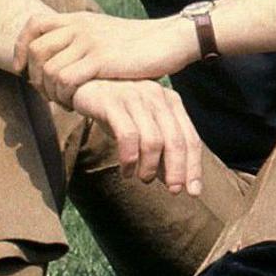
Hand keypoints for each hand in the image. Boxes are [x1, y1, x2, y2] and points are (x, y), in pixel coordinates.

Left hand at [15, 10, 198, 104]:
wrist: (170, 39)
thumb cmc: (141, 44)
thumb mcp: (106, 33)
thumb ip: (84, 39)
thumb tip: (64, 58)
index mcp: (79, 18)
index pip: (34, 24)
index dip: (21, 47)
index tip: (24, 69)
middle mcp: (79, 27)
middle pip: (36, 50)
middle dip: (34, 77)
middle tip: (47, 93)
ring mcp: (89, 42)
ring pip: (48, 69)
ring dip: (50, 91)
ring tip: (64, 101)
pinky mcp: (100, 60)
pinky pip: (65, 80)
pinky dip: (64, 96)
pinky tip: (76, 103)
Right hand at [69, 79, 203, 195]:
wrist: (82, 83)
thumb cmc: (116, 109)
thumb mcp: (142, 128)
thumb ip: (159, 150)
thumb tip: (172, 180)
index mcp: (171, 102)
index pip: (191, 138)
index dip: (194, 166)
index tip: (194, 191)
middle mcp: (158, 97)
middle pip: (176, 141)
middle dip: (177, 170)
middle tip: (173, 190)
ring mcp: (136, 97)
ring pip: (153, 141)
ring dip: (149, 167)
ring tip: (143, 179)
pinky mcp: (114, 102)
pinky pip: (128, 136)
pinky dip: (129, 158)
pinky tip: (126, 171)